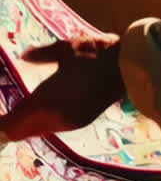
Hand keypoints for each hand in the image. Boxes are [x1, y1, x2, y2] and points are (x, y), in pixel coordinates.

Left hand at [1, 36, 123, 140]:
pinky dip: (38, 122)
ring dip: (23, 125)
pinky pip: (50, 127)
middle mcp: (56, 119)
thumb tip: (25, 56)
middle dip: (8, 126)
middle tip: (2, 119)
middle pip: (22, 131)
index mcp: (47, 103)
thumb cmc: (96, 54)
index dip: (1, 125)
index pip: (13, 125)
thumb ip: (42, 54)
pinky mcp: (80, 121)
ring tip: (12, 117)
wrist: (128, 67)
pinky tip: (36, 111)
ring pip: (36, 130)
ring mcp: (70, 122)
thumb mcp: (66, 49)